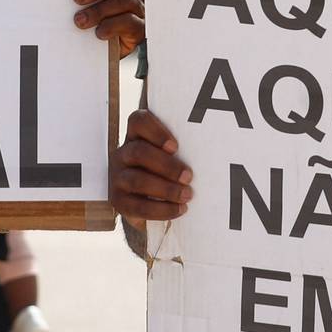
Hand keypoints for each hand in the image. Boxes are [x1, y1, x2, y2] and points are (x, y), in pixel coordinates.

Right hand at [110, 109, 191, 227]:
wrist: (146, 202)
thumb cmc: (166, 171)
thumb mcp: (171, 156)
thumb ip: (182, 149)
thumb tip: (213, 151)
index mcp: (136, 137)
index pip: (138, 121)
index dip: (155, 131)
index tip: (176, 147)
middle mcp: (122, 154)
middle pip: (139, 152)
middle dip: (167, 165)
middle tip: (189, 176)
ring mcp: (117, 178)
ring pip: (137, 180)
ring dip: (166, 189)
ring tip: (187, 195)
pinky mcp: (119, 201)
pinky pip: (138, 206)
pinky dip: (162, 210)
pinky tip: (179, 209)